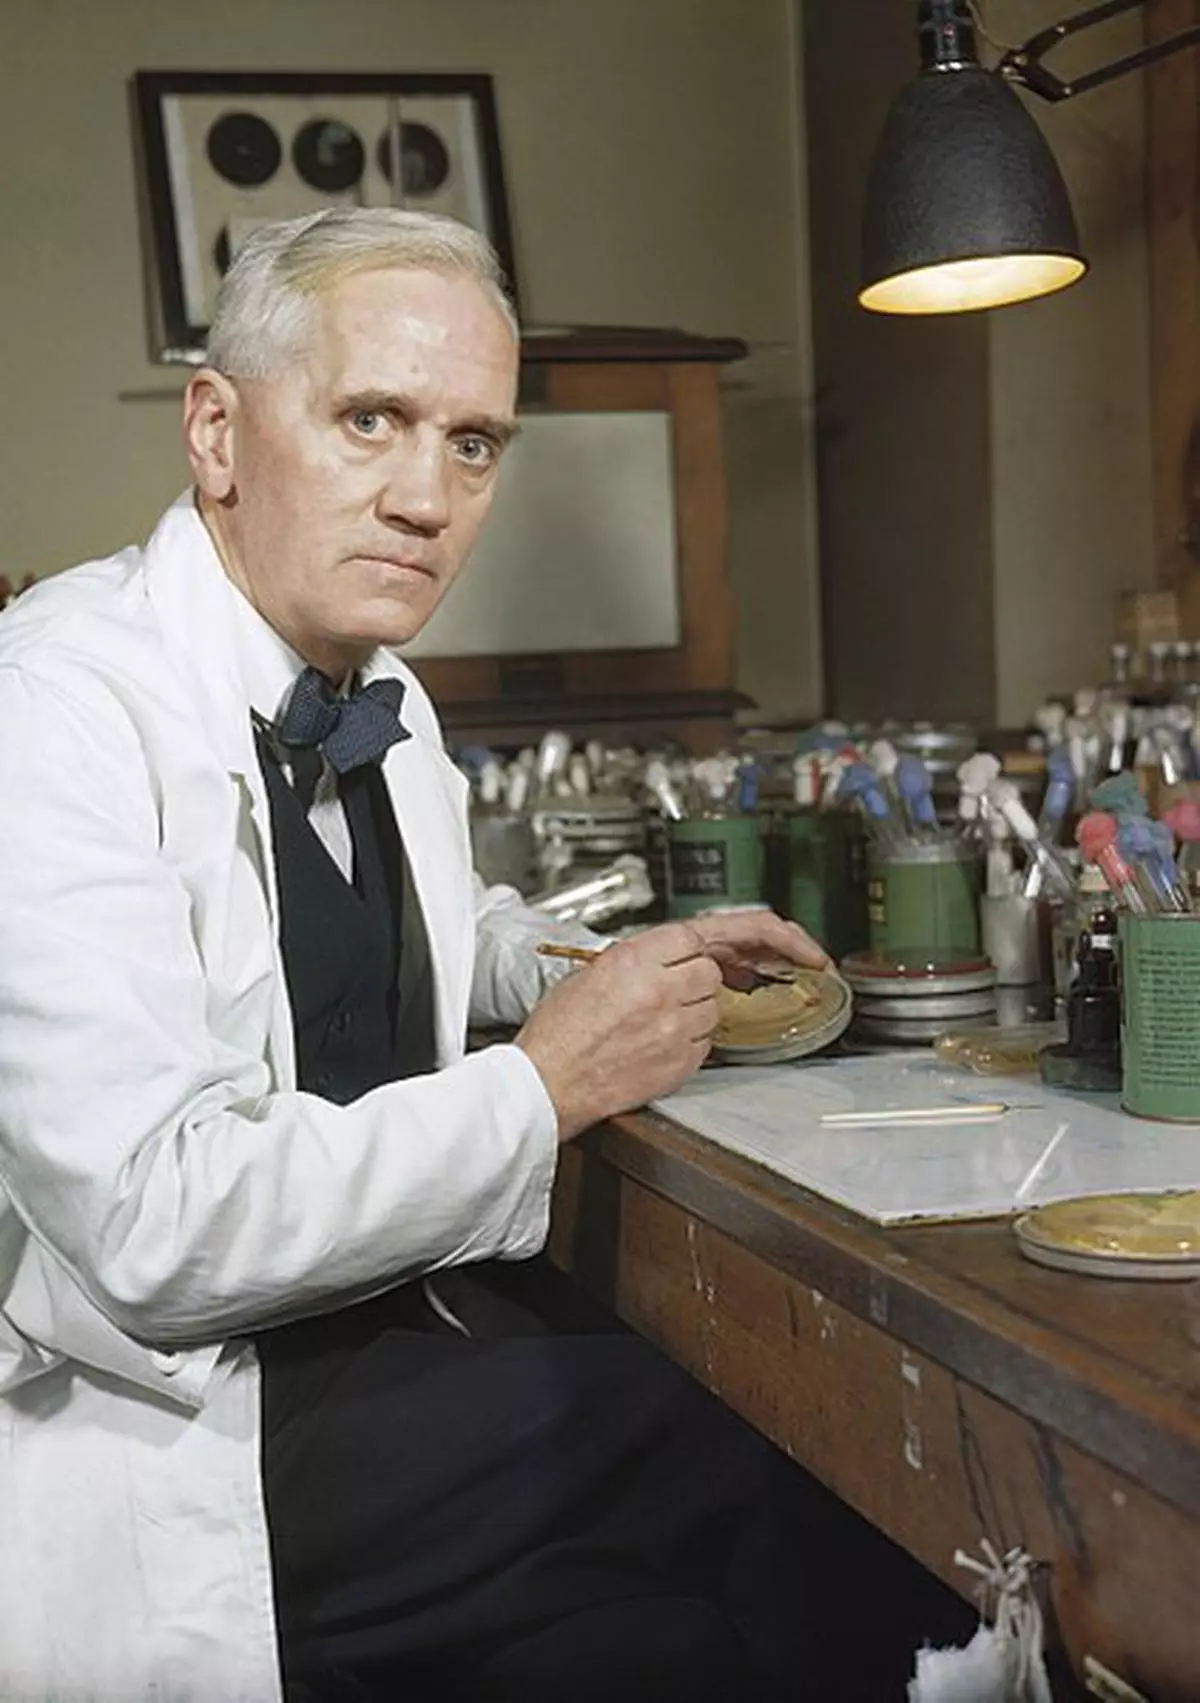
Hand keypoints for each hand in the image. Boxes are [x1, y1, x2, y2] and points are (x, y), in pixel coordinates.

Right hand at [515, 911, 830, 1140]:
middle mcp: (662, 990)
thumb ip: (639, 960)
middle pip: (712, 972)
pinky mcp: (681, 1064)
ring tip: (652, 1023)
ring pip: (714, 1009)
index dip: (731, 939)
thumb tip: (673, 956)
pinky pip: (706, 1043)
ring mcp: (675, 1029)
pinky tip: (657, 1045)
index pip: (703, 934)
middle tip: (674, 991)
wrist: (546, 1084)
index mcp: (636, 958)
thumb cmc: (558, 1033)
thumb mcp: (591, 973)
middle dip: (699, 979)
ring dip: (695, 1011)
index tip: (757, 946)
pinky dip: (691, 1042)